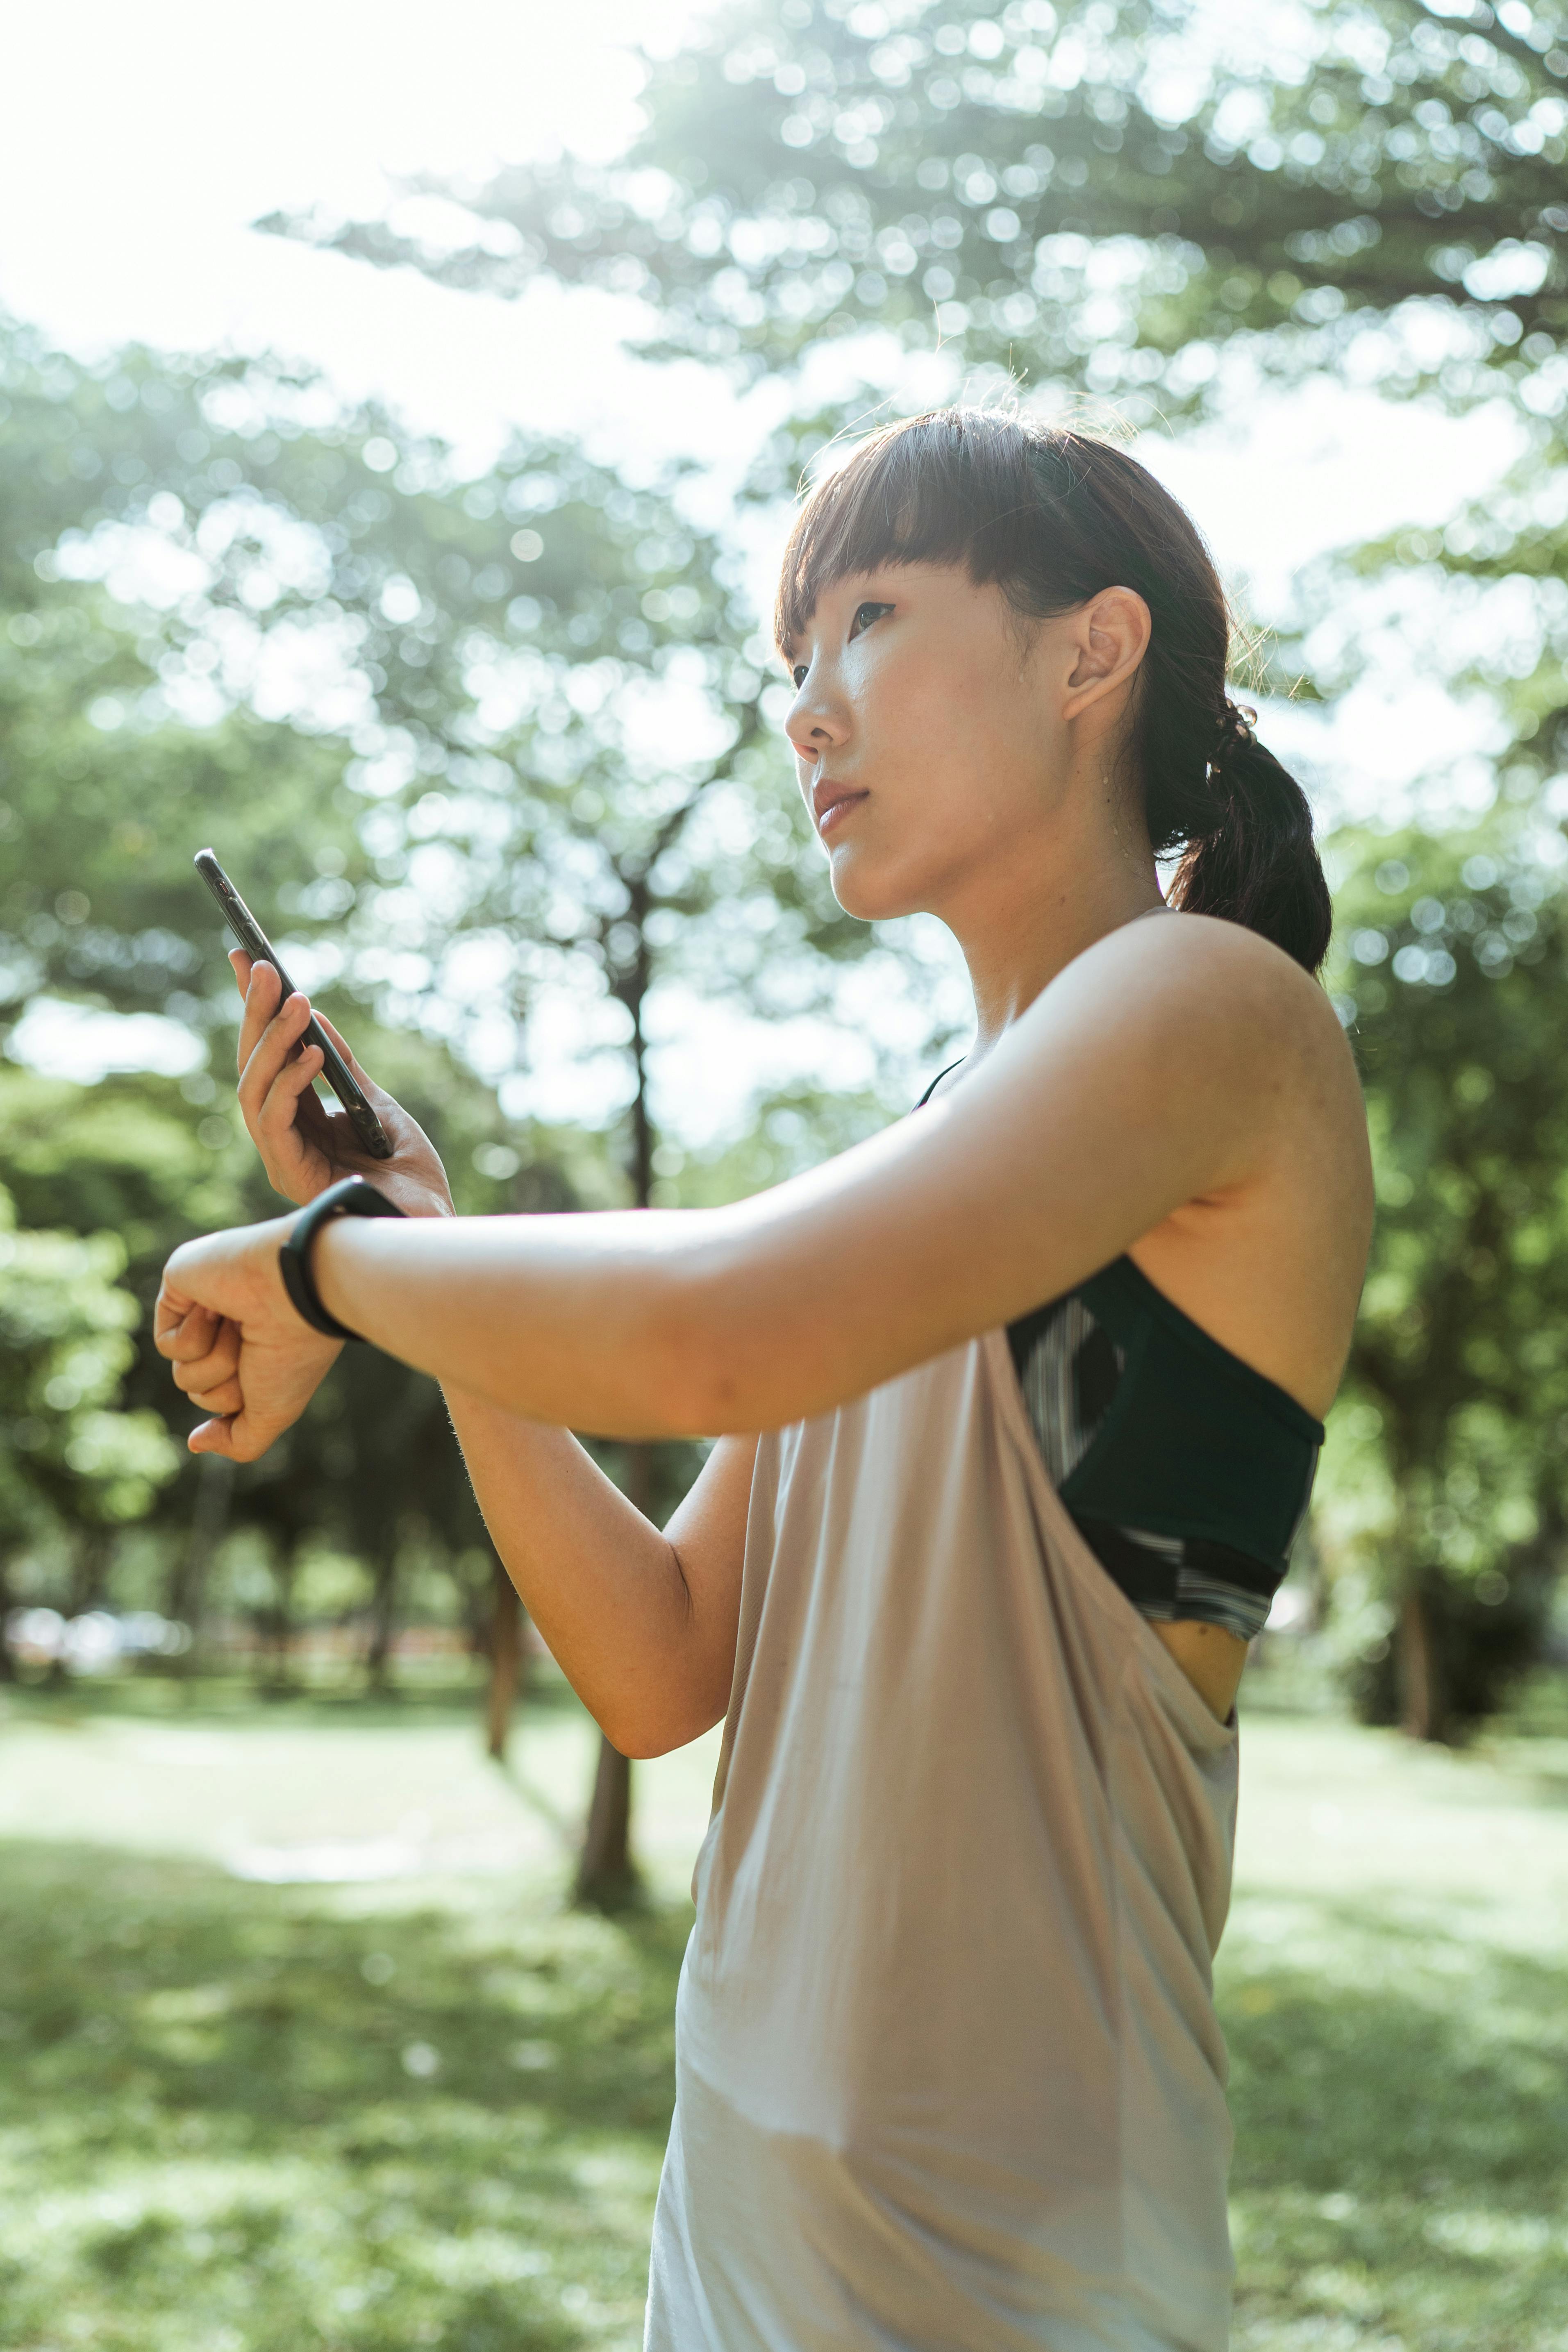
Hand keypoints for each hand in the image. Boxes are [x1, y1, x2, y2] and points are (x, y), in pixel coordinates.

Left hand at [155, 1216, 342, 1460]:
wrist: (298, 1292)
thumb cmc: (293, 1351)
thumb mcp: (274, 1412)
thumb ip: (239, 1440)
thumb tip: (194, 1443)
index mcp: (260, 1349)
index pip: (225, 1398)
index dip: (241, 1400)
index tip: (275, 1373)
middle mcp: (234, 1327)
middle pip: (201, 1391)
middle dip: (228, 1384)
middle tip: (256, 1348)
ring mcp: (206, 1304)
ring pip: (183, 1373)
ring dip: (216, 1361)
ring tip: (240, 1326)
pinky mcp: (180, 1283)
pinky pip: (167, 1344)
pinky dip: (194, 1337)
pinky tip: (218, 1308)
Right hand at [231, 952, 452, 1218]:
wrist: (431, 1222)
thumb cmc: (409, 1173)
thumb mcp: (377, 1104)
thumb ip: (344, 1066)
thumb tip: (314, 1015)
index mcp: (299, 1120)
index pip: (266, 1057)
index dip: (253, 1011)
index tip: (245, 961)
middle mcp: (282, 1138)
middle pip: (252, 1068)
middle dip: (255, 1014)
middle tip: (264, 968)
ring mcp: (281, 1158)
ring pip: (253, 1091)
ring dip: (274, 1043)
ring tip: (296, 1003)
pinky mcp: (290, 1175)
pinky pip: (275, 1122)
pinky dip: (290, 1084)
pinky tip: (314, 1055)